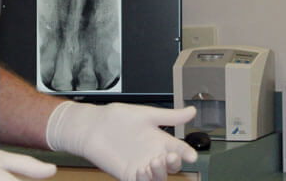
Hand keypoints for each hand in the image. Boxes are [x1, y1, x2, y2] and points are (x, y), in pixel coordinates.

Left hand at [45, 102, 197, 180]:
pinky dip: (144, 179)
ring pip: (158, 177)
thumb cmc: (117, 118)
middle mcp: (152, 154)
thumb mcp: (147, 114)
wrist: (93, 126)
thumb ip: (170, 116)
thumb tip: (192, 111)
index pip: (179, 149)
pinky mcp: (128, 174)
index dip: (187, 153)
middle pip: (171, 167)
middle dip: (174, 164)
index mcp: (160, 140)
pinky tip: (141, 169)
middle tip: (169, 157)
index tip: (191, 155)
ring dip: (159, 173)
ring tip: (153, 162)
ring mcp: (141, 165)